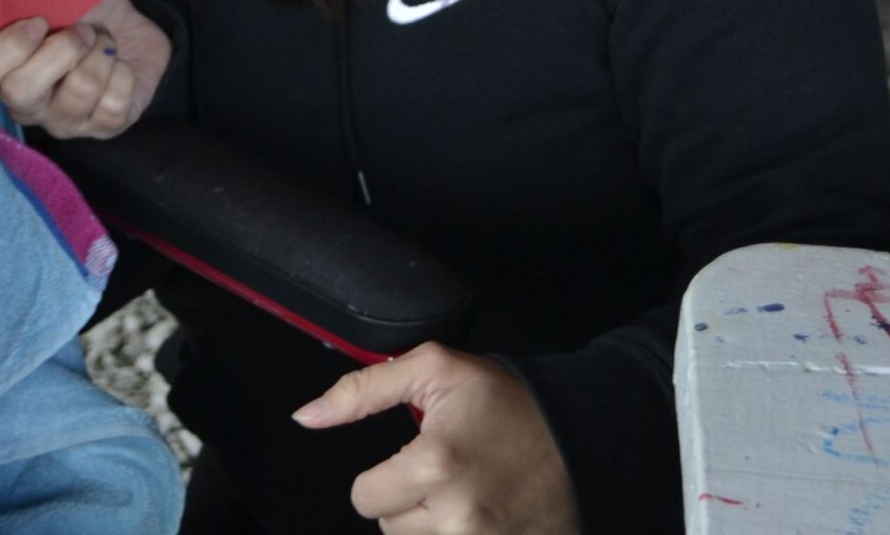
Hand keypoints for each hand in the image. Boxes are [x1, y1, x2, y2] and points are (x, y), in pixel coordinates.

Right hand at [0, 0, 170, 139]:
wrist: (127, 25)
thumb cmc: (82, 9)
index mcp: (3, 71)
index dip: (8, 47)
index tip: (39, 21)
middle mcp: (27, 104)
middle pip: (20, 92)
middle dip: (60, 50)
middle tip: (83, 31)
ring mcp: (64, 121)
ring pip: (78, 93)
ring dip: (99, 55)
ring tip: (104, 42)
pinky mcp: (104, 128)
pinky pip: (113, 105)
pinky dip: (123, 73)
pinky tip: (120, 65)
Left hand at [293, 344, 577, 534]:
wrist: (584, 437)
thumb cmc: (507, 402)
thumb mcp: (435, 371)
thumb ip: (362, 390)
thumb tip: (305, 416)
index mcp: (435, 464)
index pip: (365, 498)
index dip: (382, 476)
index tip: (414, 457)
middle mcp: (460, 515)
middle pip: (391, 528)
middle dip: (407, 502)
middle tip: (445, 473)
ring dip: (432, 526)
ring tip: (463, 495)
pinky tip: (477, 514)